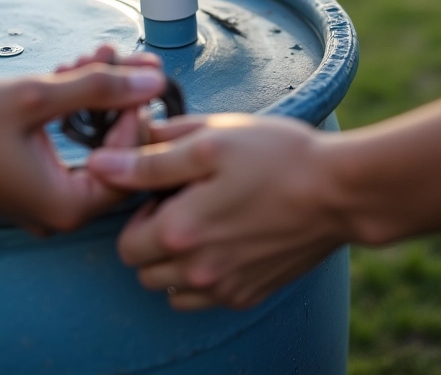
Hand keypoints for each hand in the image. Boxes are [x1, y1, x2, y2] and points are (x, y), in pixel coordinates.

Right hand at [0, 47, 164, 235]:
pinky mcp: (42, 187)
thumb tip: (153, 79)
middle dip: (116, 98)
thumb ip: (98, 87)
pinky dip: (76, 113)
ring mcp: (53, 202)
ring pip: (96, 144)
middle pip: (117, 150)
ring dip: (95, 98)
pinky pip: (74, 149)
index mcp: (70, 204)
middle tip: (115, 58)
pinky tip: (71, 75)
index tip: (132, 73)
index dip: (135, 111)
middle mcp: (67, 212)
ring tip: (92, 56)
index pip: (131, 158)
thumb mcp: (36, 98)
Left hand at [87, 114, 345, 309]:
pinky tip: (226, 240)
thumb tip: (99, 165)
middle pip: (143, 269)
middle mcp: (197, 271)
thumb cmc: (275, 156)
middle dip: (150, 236)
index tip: (163, 187)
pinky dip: (202, 276)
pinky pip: (204, 298)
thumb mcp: (208, 142)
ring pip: (170, 288)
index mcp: (179, 231)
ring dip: (172, 261)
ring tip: (203, 222)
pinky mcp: (250, 294)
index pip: (125, 241)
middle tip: (181, 201)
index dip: (137, 209)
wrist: (340, 190)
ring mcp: (225, 288)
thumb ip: (149, 159)